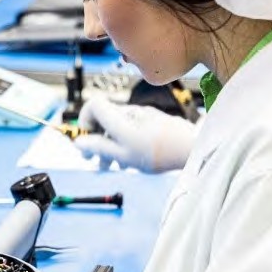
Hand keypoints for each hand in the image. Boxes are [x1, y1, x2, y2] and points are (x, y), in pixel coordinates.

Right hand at [74, 97, 195, 172]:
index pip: (93, 105)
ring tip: (113, 166)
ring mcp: (144, 116)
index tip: (87, 140)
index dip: (85, 121)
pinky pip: (134, 130)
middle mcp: (131, 113)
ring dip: (112, 145)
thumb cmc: (157, 153)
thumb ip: (99, 148)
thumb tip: (78, 142)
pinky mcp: (156, 123)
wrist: (192, 148)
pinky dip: (127, 143)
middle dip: (97, 140)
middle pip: (105, 119)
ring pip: (120, 127)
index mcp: (120, 118)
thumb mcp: (123, 155)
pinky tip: (133, 161)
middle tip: (94, 161)